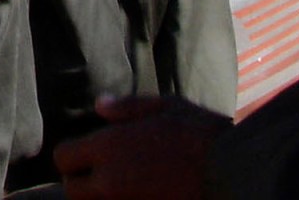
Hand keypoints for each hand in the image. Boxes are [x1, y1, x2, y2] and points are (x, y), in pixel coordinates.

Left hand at [53, 94, 230, 199]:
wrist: (234, 172)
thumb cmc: (201, 135)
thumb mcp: (164, 107)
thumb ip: (126, 107)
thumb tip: (100, 107)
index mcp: (109, 146)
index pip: (64, 158)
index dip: (71, 157)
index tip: (85, 156)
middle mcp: (111, 180)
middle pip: (73, 192)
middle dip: (80, 184)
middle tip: (97, 176)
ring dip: (100, 197)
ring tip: (117, 186)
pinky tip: (136, 195)